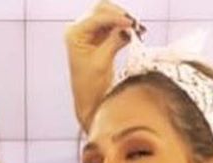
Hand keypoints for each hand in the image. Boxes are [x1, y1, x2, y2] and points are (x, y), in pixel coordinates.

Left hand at [65, 3, 144, 129]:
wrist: (90, 103)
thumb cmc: (90, 88)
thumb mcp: (102, 62)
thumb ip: (114, 40)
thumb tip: (127, 27)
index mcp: (75, 34)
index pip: (97, 16)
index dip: (115, 17)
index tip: (131, 23)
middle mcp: (80, 30)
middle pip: (102, 10)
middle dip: (120, 15)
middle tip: (135, 25)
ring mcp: (89, 33)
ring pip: (109, 16)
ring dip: (123, 21)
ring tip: (137, 30)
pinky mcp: (99, 39)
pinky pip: (113, 27)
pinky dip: (124, 29)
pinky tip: (133, 35)